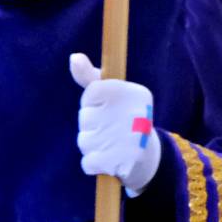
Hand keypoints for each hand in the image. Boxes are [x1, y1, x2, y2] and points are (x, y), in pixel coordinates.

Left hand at [69, 53, 160, 196]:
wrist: (148, 157)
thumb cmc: (122, 117)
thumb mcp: (111, 92)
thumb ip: (89, 76)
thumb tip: (73, 57)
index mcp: (135, 94)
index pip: (91, 93)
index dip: (93, 102)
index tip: (107, 107)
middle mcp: (135, 115)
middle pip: (84, 118)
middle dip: (92, 125)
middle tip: (112, 128)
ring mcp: (127, 141)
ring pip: (84, 140)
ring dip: (92, 145)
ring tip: (111, 144)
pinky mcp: (120, 164)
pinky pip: (87, 162)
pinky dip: (93, 164)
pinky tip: (108, 160)